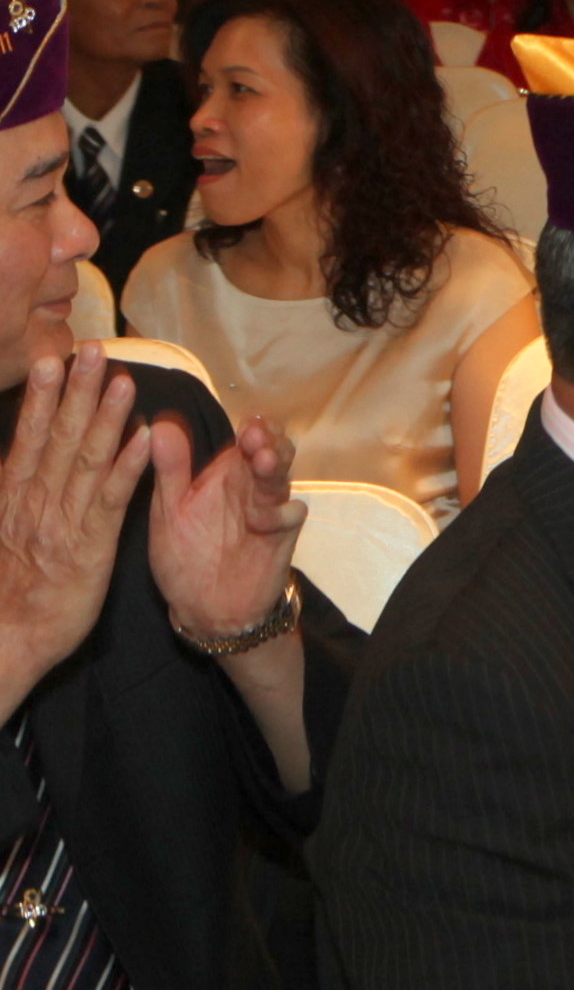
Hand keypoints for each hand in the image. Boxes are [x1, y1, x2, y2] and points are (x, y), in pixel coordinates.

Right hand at [0, 352, 148, 717]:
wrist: (6, 640)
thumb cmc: (9, 588)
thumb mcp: (3, 531)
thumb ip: (13, 491)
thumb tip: (18, 456)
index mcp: (13, 498)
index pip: (29, 438)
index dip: (40, 398)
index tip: (50, 359)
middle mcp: (35, 503)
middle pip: (57, 438)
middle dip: (75, 392)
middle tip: (90, 349)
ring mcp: (63, 523)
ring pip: (86, 461)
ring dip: (105, 418)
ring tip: (123, 381)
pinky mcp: (91, 546)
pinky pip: (111, 500)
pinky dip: (127, 467)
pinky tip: (143, 439)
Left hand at [147, 409, 300, 647]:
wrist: (205, 608)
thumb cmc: (185, 556)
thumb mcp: (169, 511)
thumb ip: (170, 469)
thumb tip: (158, 422)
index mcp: (226, 474)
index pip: (248, 437)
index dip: (252, 426)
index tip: (245, 423)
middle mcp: (252, 485)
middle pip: (273, 450)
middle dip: (268, 439)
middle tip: (254, 435)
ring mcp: (270, 508)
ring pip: (282, 476)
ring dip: (275, 465)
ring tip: (262, 459)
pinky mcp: (283, 534)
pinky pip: (290, 515)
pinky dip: (279, 514)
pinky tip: (259, 520)